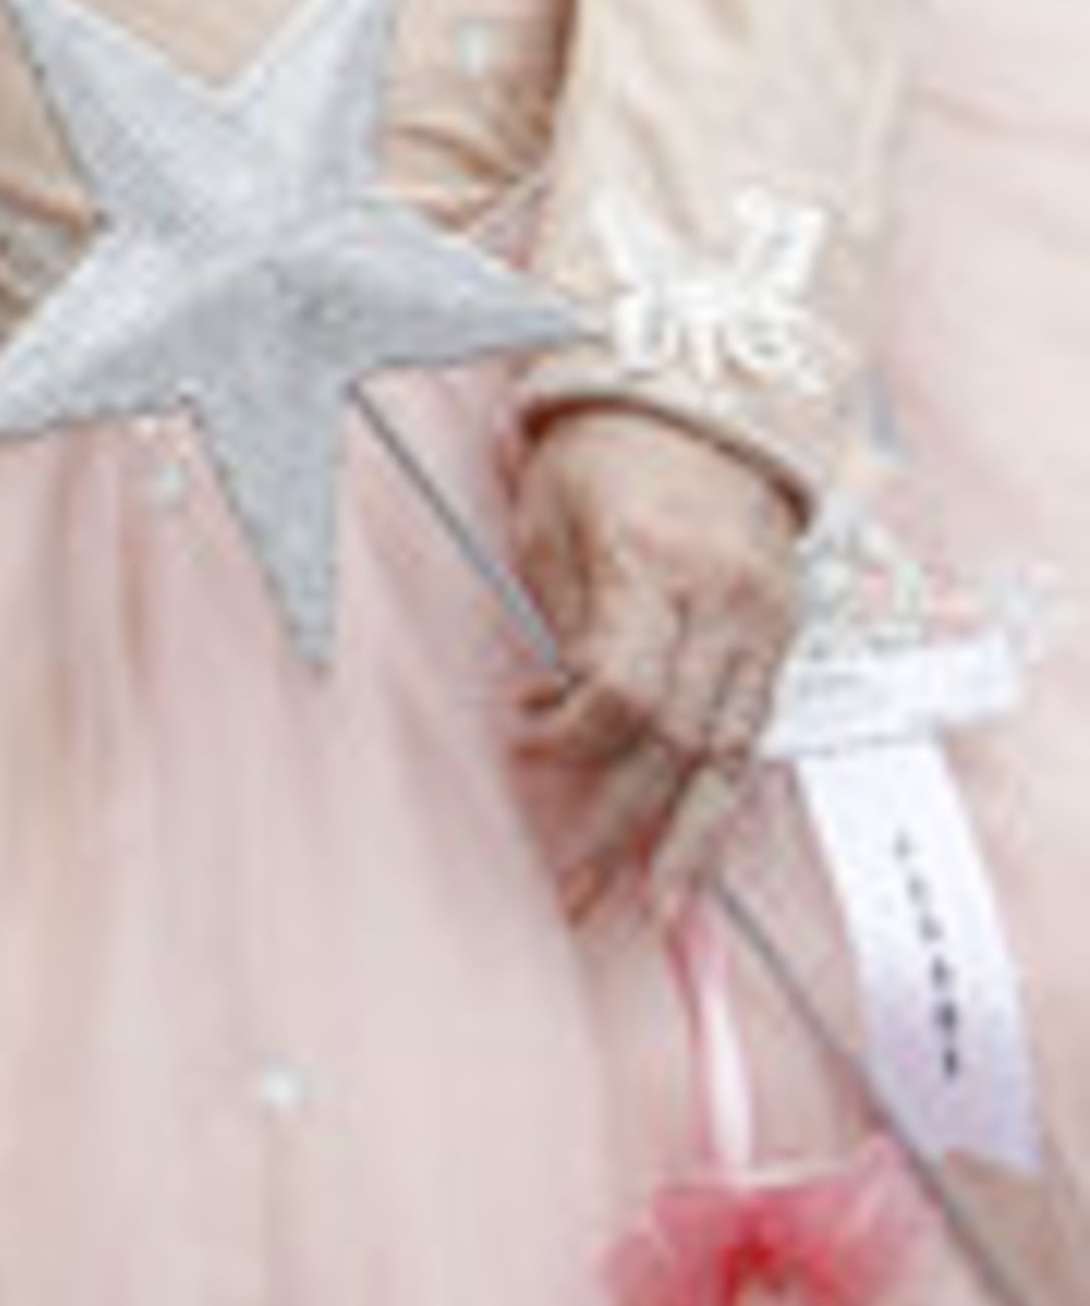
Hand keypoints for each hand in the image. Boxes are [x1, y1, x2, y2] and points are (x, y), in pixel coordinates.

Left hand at [511, 405, 801, 911]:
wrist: (699, 395)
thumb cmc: (600, 450)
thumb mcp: (548, 514)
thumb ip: (558, 617)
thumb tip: (555, 716)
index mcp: (651, 558)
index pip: (621, 688)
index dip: (569, 736)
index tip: (522, 745)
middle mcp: (722, 598)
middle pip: (678, 738)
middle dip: (623, 822)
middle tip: (575, 886)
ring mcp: (764, 621)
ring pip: (729, 753)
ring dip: (686, 840)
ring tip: (654, 909)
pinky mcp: (784, 635)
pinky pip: (754, 733)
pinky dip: (719, 797)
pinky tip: (694, 851)